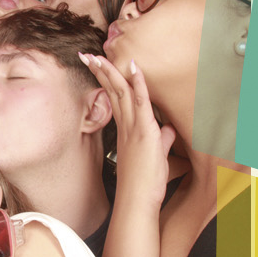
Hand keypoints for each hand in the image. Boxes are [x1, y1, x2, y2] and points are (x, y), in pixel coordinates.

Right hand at [80, 51, 174, 210]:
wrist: (137, 202)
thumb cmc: (145, 184)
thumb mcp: (156, 156)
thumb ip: (163, 140)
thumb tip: (170, 130)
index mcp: (126, 130)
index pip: (114, 98)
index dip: (106, 80)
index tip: (96, 65)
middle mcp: (127, 126)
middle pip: (113, 91)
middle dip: (100, 71)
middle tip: (87, 54)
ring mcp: (134, 128)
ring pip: (122, 93)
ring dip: (112, 71)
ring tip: (100, 55)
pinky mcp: (145, 132)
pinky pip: (141, 102)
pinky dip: (138, 83)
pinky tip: (134, 67)